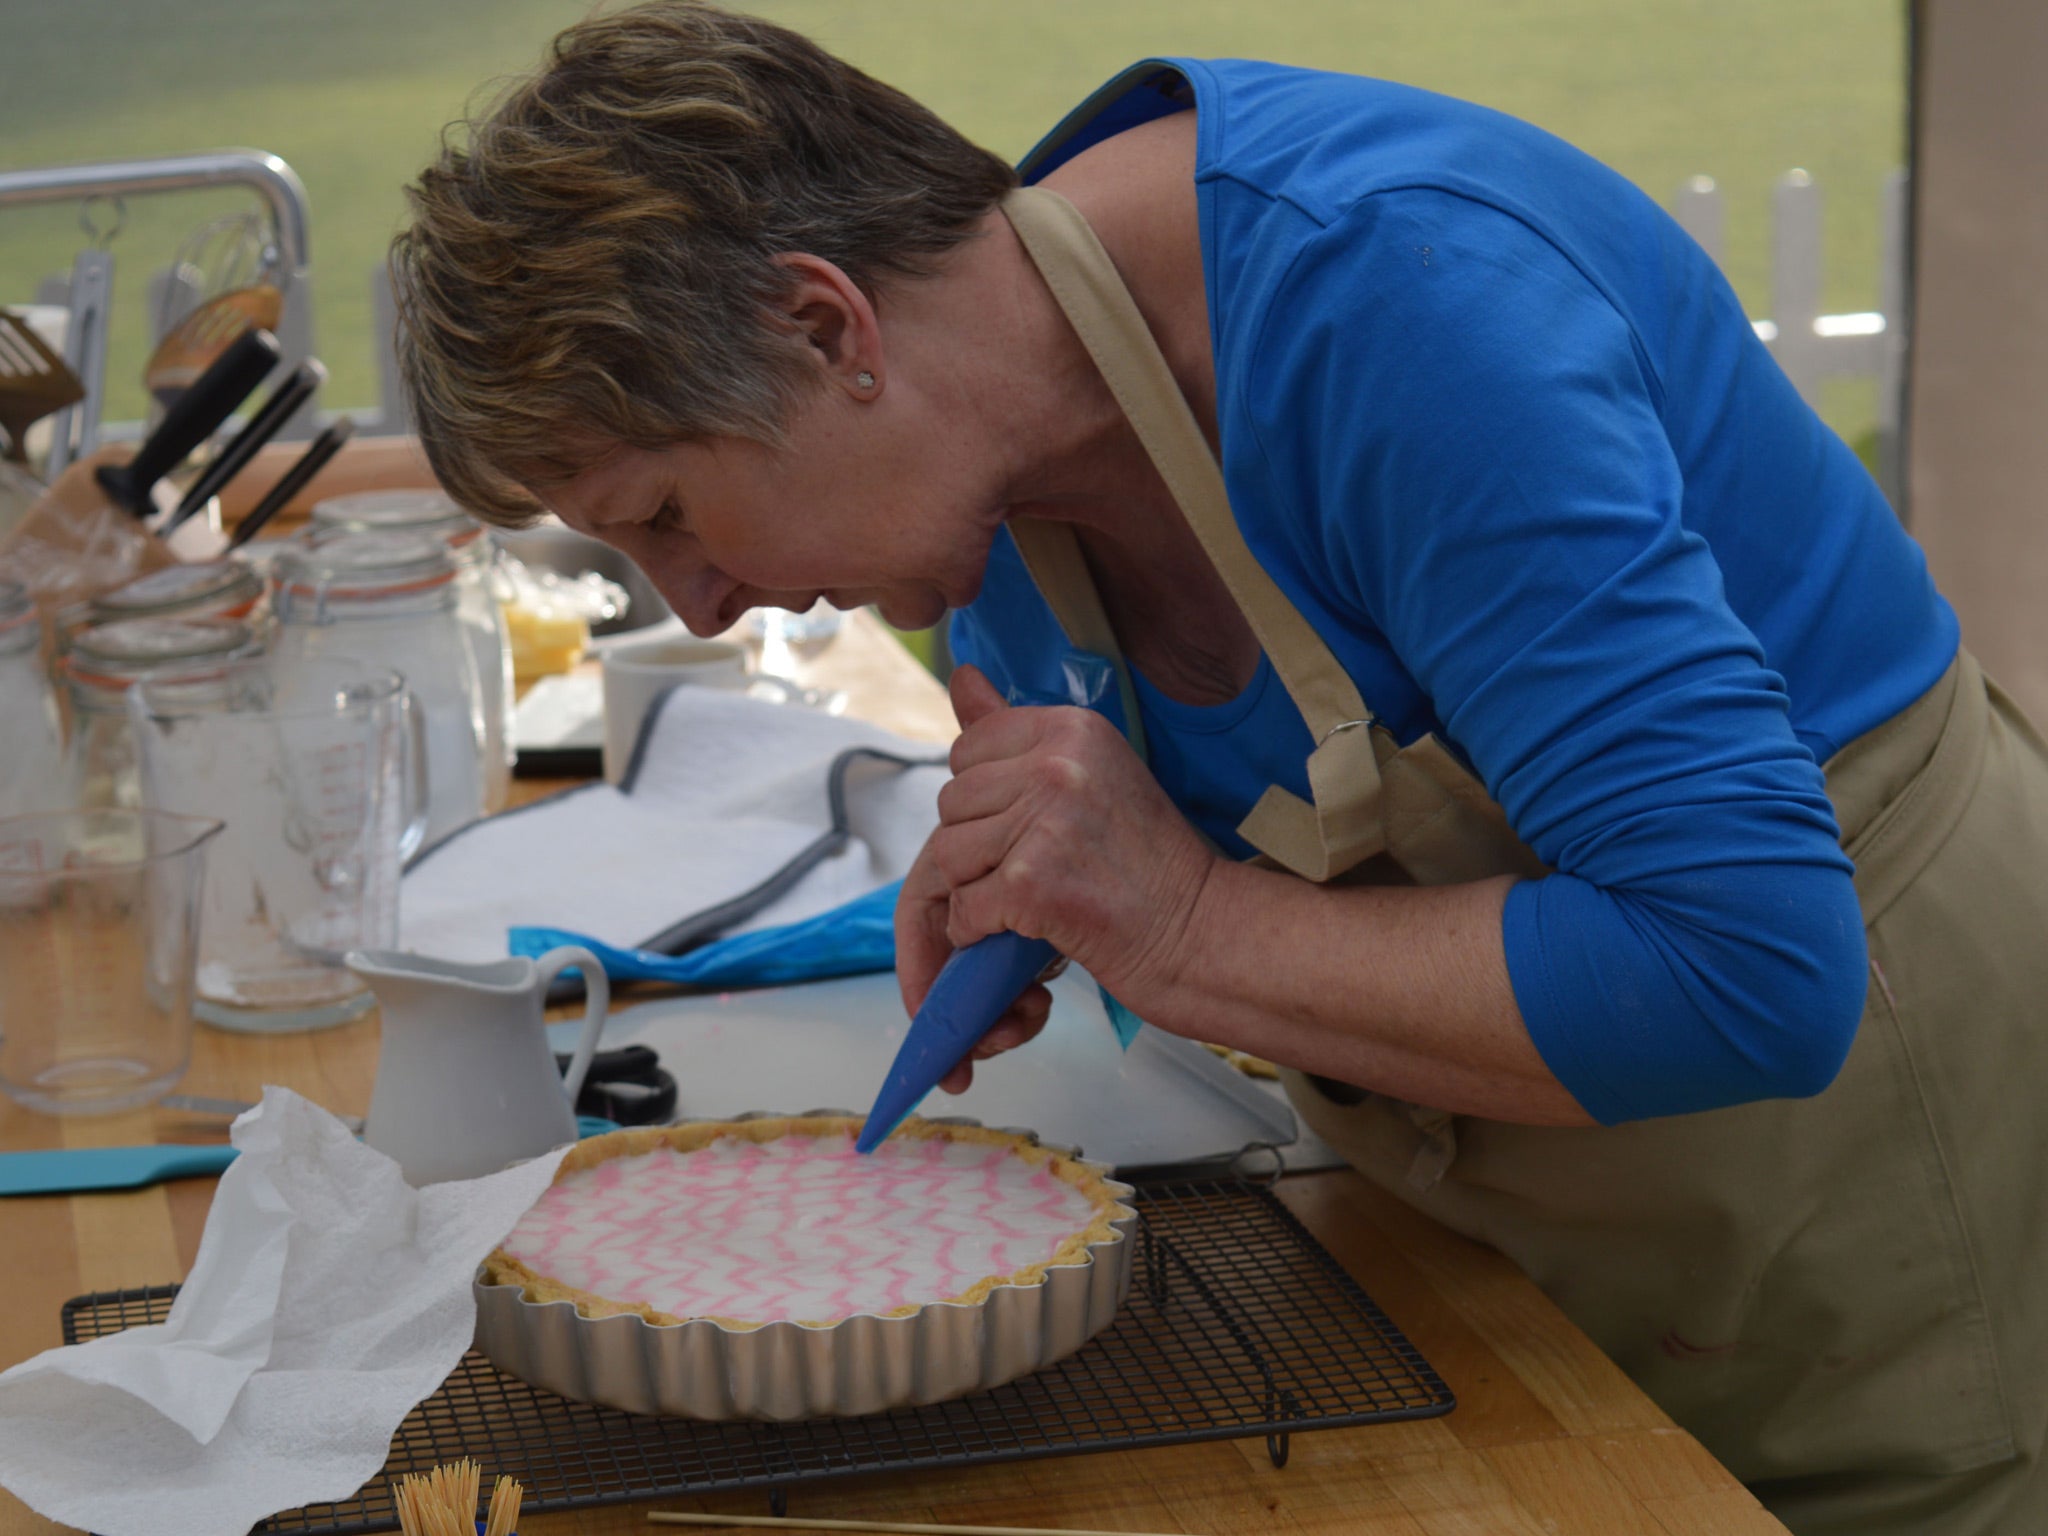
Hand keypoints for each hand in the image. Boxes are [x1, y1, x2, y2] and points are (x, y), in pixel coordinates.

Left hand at [895, 665, 1217, 1091]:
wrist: (1197, 928)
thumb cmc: (1146, 859)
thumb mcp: (1092, 773)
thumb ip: (1019, 731)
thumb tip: (961, 677)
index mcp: (1072, 729)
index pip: (969, 747)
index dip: (987, 796)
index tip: (1030, 823)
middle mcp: (1057, 765)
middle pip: (952, 801)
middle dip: (978, 844)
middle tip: (1033, 868)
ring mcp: (1044, 823)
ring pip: (949, 855)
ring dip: (976, 889)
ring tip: (1030, 898)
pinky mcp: (1030, 883)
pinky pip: (963, 907)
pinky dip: (981, 930)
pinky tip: (1023, 927)